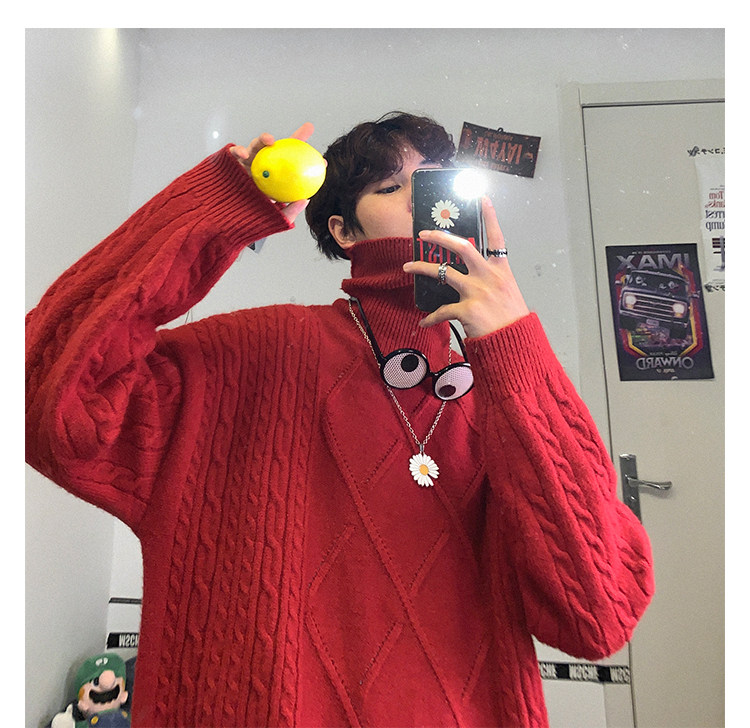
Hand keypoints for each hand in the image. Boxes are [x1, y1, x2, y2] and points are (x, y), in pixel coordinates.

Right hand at [230, 122, 314, 223]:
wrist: (228, 221)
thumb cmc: (251, 218)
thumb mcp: (275, 218)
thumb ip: (290, 211)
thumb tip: (305, 200)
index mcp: (276, 178)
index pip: (294, 167)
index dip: (309, 163)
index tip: (322, 160)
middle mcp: (265, 168)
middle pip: (282, 150)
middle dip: (296, 138)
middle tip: (307, 131)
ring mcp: (249, 164)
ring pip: (258, 146)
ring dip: (263, 139)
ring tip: (269, 140)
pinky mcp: (232, 164)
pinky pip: (235, 154)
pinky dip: (238, 151)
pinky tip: (243, 154)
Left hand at [403, 196, 528, 338]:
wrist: (514, 343)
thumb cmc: (511, 320)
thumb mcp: (507, 293)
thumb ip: (491, 281)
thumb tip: (473, 277)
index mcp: (501, 271)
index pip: (496, 239)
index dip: (490, 217)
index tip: (482, 199)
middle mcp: (488, 277)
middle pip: (461, 248)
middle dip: (440, 238)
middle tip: (424, 234)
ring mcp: (476, 292)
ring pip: (443, 272)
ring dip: (421, 268)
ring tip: (408, 266)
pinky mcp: (466, 309)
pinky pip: (441, 310)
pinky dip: (431, 317)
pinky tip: (423, 321)